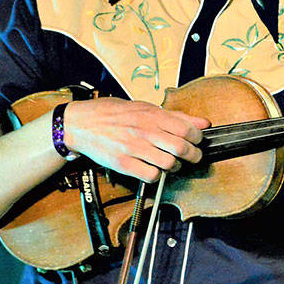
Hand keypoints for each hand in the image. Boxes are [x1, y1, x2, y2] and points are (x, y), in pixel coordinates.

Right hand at [62, 98, 208, 182]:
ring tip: (173, 163)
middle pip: (181, 148)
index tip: (197, 141)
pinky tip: (155, 169)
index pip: (187, 129)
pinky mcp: (123, 164)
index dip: (198, 138)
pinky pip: (150, 176)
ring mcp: (133, 148)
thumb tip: (204, 122)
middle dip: (193, 155)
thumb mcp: (145, 107)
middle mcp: (144, 131)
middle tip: (193, 156)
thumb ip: (176, 116)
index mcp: (152, 115)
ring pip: (169, 164)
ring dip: (176, 166)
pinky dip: (158, 175)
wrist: (80, 123)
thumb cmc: (112, 113)